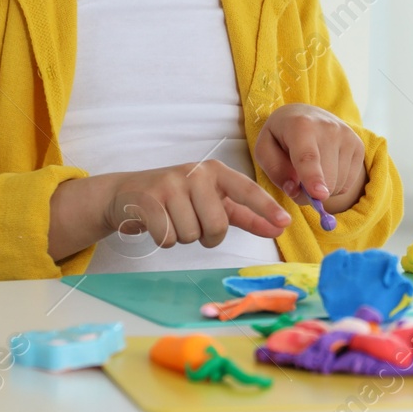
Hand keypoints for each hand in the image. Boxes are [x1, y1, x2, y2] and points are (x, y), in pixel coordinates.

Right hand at [101, 160, 290, 248]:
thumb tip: (279, 227)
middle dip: (207, 236)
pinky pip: (169, 238)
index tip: (285, 222)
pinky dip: (165, 239)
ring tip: (174, 220)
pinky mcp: (149, 200)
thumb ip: (246, 215)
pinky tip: (158, 224)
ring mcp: (170, 184)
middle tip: (193, 224)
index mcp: (215, 172)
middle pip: (217, 225)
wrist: (127, 194)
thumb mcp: (212, 201)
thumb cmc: (177, 199)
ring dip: (184, 237)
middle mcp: (195, 173)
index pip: (246, 189)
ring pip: (192, 234)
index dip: (266, 207)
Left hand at [254, 103, 367, 213]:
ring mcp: (347, 136)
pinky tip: (325, 169)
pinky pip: (348, 183)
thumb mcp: (264, 149)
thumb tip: (295, 190)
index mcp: (300, 125)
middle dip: (310, 192)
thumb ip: (275, 170)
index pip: (308, 156)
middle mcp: (328, 128)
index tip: (319, 195)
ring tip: (311, 171)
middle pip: (326, 178)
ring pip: (338, 184)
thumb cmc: (281, 136)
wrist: (307, 115)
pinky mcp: (358, 146)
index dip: (312, 178)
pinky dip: (335, 185)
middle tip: (297, 182)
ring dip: (322, 189)